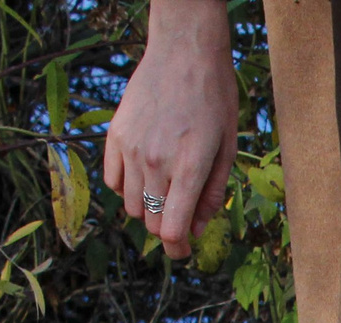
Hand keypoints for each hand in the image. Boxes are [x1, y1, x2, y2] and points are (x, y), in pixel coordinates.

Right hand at [104, 0, 238, 259]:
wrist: (184, 53)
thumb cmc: (214, 99)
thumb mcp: (227, 148)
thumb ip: (212, 193)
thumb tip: (198, 229)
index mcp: (189, 167)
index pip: (173, 228)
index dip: (179, 248)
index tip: (184, 252)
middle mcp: (156, 161)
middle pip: (152, 222)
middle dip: (167, 232)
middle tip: (179, 227)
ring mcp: (131, 148)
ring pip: (132, 205)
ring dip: (149, 210)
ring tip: (166, 196)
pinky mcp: (115, 136)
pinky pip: (113, 181)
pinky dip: (127, 189)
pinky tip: (145, 178)